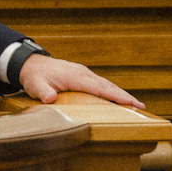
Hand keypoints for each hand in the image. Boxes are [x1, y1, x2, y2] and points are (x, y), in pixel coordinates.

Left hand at [18, 55, 144, 109]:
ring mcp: (83, 74)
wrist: (30, 63)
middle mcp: (83, 73)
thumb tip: (50, 98)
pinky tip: (117, 99)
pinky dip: (111, 91)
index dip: (115, 95)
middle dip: (124, 96)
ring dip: (120, 94)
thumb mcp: (35, 85)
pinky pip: (100, 84)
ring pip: (105, 84)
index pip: (99, 87)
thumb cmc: (34, 76)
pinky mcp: (82, 76)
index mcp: (75, 76)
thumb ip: (42, 91)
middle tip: (141, 107)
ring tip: (135, 105)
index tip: (130, 102)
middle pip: (107, 85)